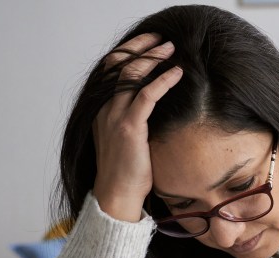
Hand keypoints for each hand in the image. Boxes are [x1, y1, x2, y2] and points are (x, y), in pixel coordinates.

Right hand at [92, 33, 182, 221]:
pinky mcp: (130, 127)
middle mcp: (104, 109)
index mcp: (101, 111)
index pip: (110, 70)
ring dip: (153, 57)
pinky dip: (163, 80)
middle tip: (162, 40)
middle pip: (119, 64)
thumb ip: (133, 121)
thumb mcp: (126, 142)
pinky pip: (147, 94)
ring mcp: (114, 117)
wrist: (117, 196)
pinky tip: (177, 73)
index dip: (129, 52)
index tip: (148, 44)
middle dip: (141, 47)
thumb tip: (152, 111)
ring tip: (171, 49)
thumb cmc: (126, 174)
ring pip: (131, 73)